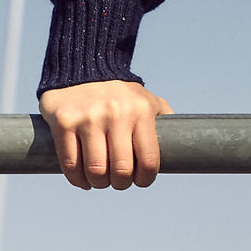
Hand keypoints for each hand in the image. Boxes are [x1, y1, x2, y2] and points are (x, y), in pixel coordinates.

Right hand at [39, 81, 173, 190]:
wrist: (85, 66)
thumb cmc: (121, 93)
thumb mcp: (148, 100)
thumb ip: (165, 120)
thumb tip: (186, 143)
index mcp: (141, 111)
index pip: (148, 161)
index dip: (145, 179)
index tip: (140, 180)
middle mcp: (116, 114)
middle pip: (120, 171)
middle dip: (120, 183)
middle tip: (118, 180)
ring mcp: (88, 118)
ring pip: (95, 171)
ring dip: (98, 183)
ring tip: (101, 179)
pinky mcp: (64, 122)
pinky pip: (70, 164)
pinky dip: (77, 179)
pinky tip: (83, 178)